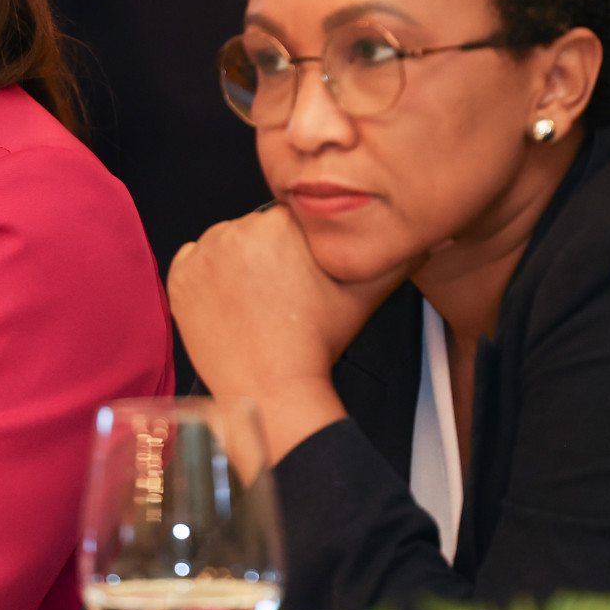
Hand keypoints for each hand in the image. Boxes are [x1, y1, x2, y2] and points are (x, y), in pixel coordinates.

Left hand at [169, 207, 411, 458]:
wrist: (271, 389)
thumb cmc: (318, 343)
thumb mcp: (369, 292)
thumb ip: (402, 254)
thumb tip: (429, 234)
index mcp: (285, 222)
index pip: (289, 219)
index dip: (296, 250)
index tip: (297, 277)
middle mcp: (240, 228)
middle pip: (254, 231)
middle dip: (265, 256)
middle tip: (279, 296)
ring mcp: (204, 253)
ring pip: (224, 245)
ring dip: (235, 266)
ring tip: (255, 303)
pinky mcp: (180, 278)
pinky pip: (192, 263)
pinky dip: (206, 280)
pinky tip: (229, 306)